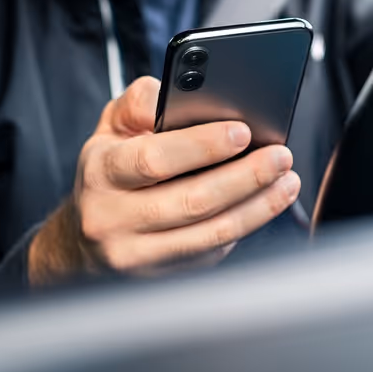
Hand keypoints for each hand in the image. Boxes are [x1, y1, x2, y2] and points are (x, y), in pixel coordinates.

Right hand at [29, 77, 300, 284]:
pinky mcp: (161, 277)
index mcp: (101, 172)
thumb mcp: (112, 126)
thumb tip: (177, 94)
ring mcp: (137, 254)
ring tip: (287, 181)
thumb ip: (141, 102)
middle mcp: (112, 218)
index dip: (202, 146)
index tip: (243, 132)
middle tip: (280, 156)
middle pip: (192, 201)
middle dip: (245, 177)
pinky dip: (246, 227)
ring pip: (210, 233)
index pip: (153, 159)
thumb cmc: (111, 168)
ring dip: (258, 207)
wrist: (84, 236)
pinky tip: (266, 204)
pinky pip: (212, 252)